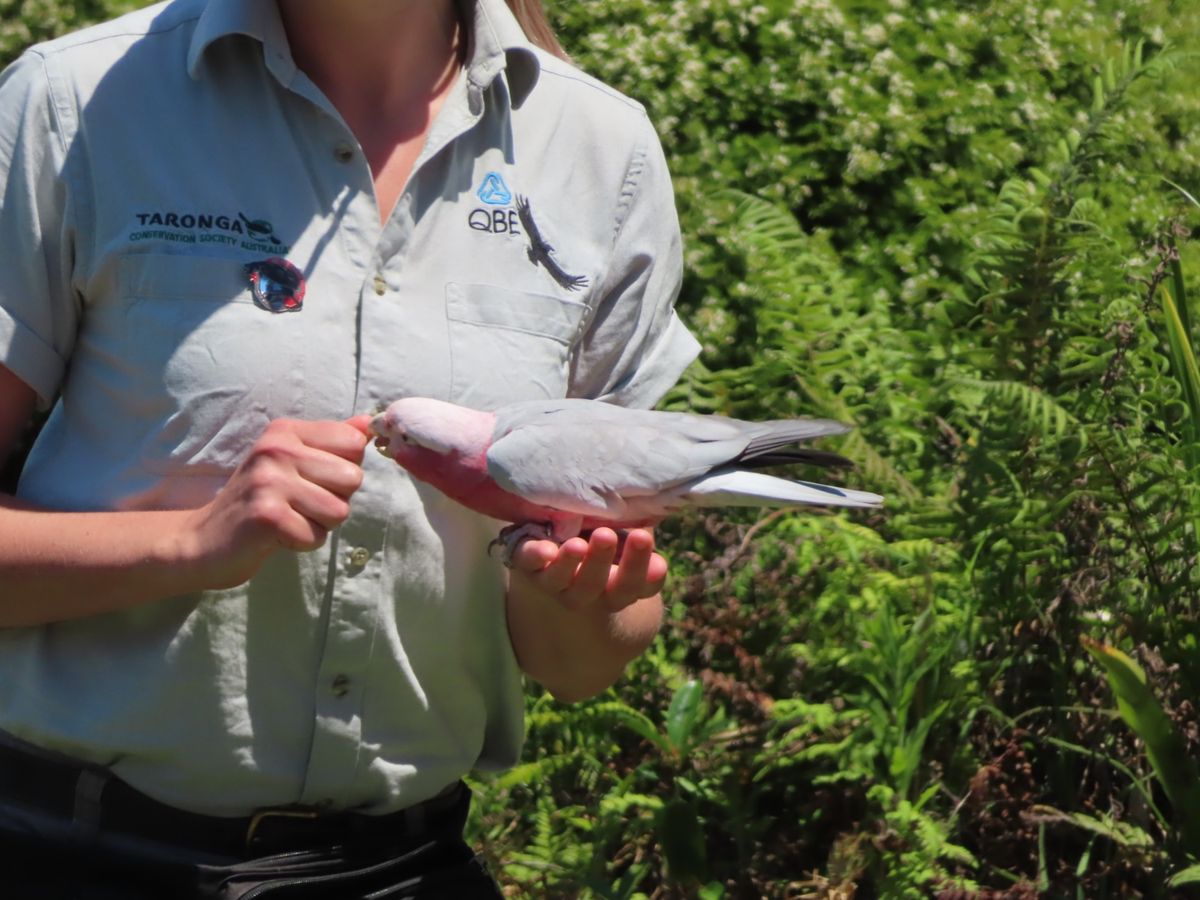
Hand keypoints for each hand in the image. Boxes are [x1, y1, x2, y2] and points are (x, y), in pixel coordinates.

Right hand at [178, 416, 370, 588]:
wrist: (202, 539)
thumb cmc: (258, 500)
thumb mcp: (291, 461)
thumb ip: (331, 442)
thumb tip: (368, 424)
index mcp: (285, 431)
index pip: (354, 443)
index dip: (344, 470)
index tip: (313, 479)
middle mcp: (276, 449)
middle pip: (353, 478)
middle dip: (335, 500)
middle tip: (298, 504)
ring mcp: (269, 481)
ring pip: (339, 510)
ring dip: (319, 524)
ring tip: (288, 518)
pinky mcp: (267, 516)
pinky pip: (316, 536)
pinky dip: (302, 542)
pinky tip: (277, 535)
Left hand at [507, 527, 666, 612]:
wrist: (553, 540)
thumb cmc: (600, 529)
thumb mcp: (621, 526)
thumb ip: (638, 519)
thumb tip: (662, 497)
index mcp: (620, 583)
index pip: (640, 584)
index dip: (648, 572)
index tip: (647, 544)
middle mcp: (590, 589)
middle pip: (604, 588)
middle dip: (606, 563)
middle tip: (609, 536)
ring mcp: (557, 582)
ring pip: (565, 582)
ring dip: (571, 564)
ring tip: (578, 545)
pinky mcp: (528, 566)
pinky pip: (528, 565)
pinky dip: (536, 557)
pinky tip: (544, 550)